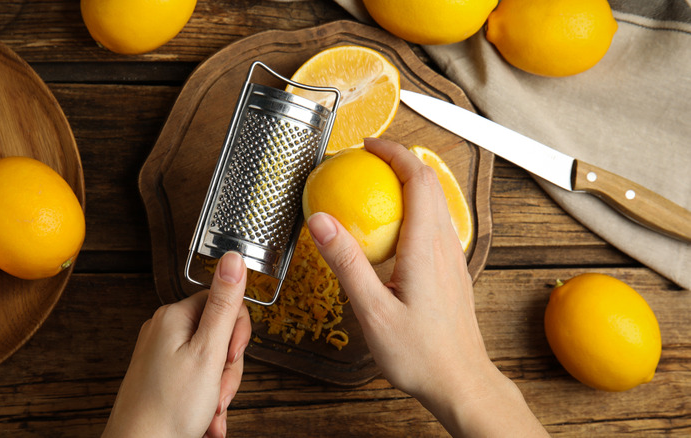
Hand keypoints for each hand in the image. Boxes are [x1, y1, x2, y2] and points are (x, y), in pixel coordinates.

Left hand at [103, 251, 251, 437]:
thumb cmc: (168, 408)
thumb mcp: (208, 352)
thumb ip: (224, 304)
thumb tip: (233, 257)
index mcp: (175, 317)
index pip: (224, 303)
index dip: (237, 334)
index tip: (231, 358)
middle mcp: (165, 331)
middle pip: (219, 336)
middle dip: (226, 369)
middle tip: (218, 391)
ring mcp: (161, 356)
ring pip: (211, 362)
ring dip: (218, 390)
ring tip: (209, 412)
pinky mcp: (161, 378)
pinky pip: (197, 380)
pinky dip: (205, 401)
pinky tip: (204, 421)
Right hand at [306, 138, 546, 435]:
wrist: (460, 381)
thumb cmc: (419, 353)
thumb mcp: (372, 310)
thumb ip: (346, 262)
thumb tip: (320, 221)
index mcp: (426, 246)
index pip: (418, 179)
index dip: (395, 152)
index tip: (369, 145)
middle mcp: (445, 245)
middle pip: (430, 184)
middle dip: (400, 160)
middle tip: (368, 159)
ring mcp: (453, 258)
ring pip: (436, 203)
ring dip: (409, 183)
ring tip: (377, 185)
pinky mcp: (452, 271)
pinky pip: (436, 224)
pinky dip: (414, 208)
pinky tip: (392, 229)